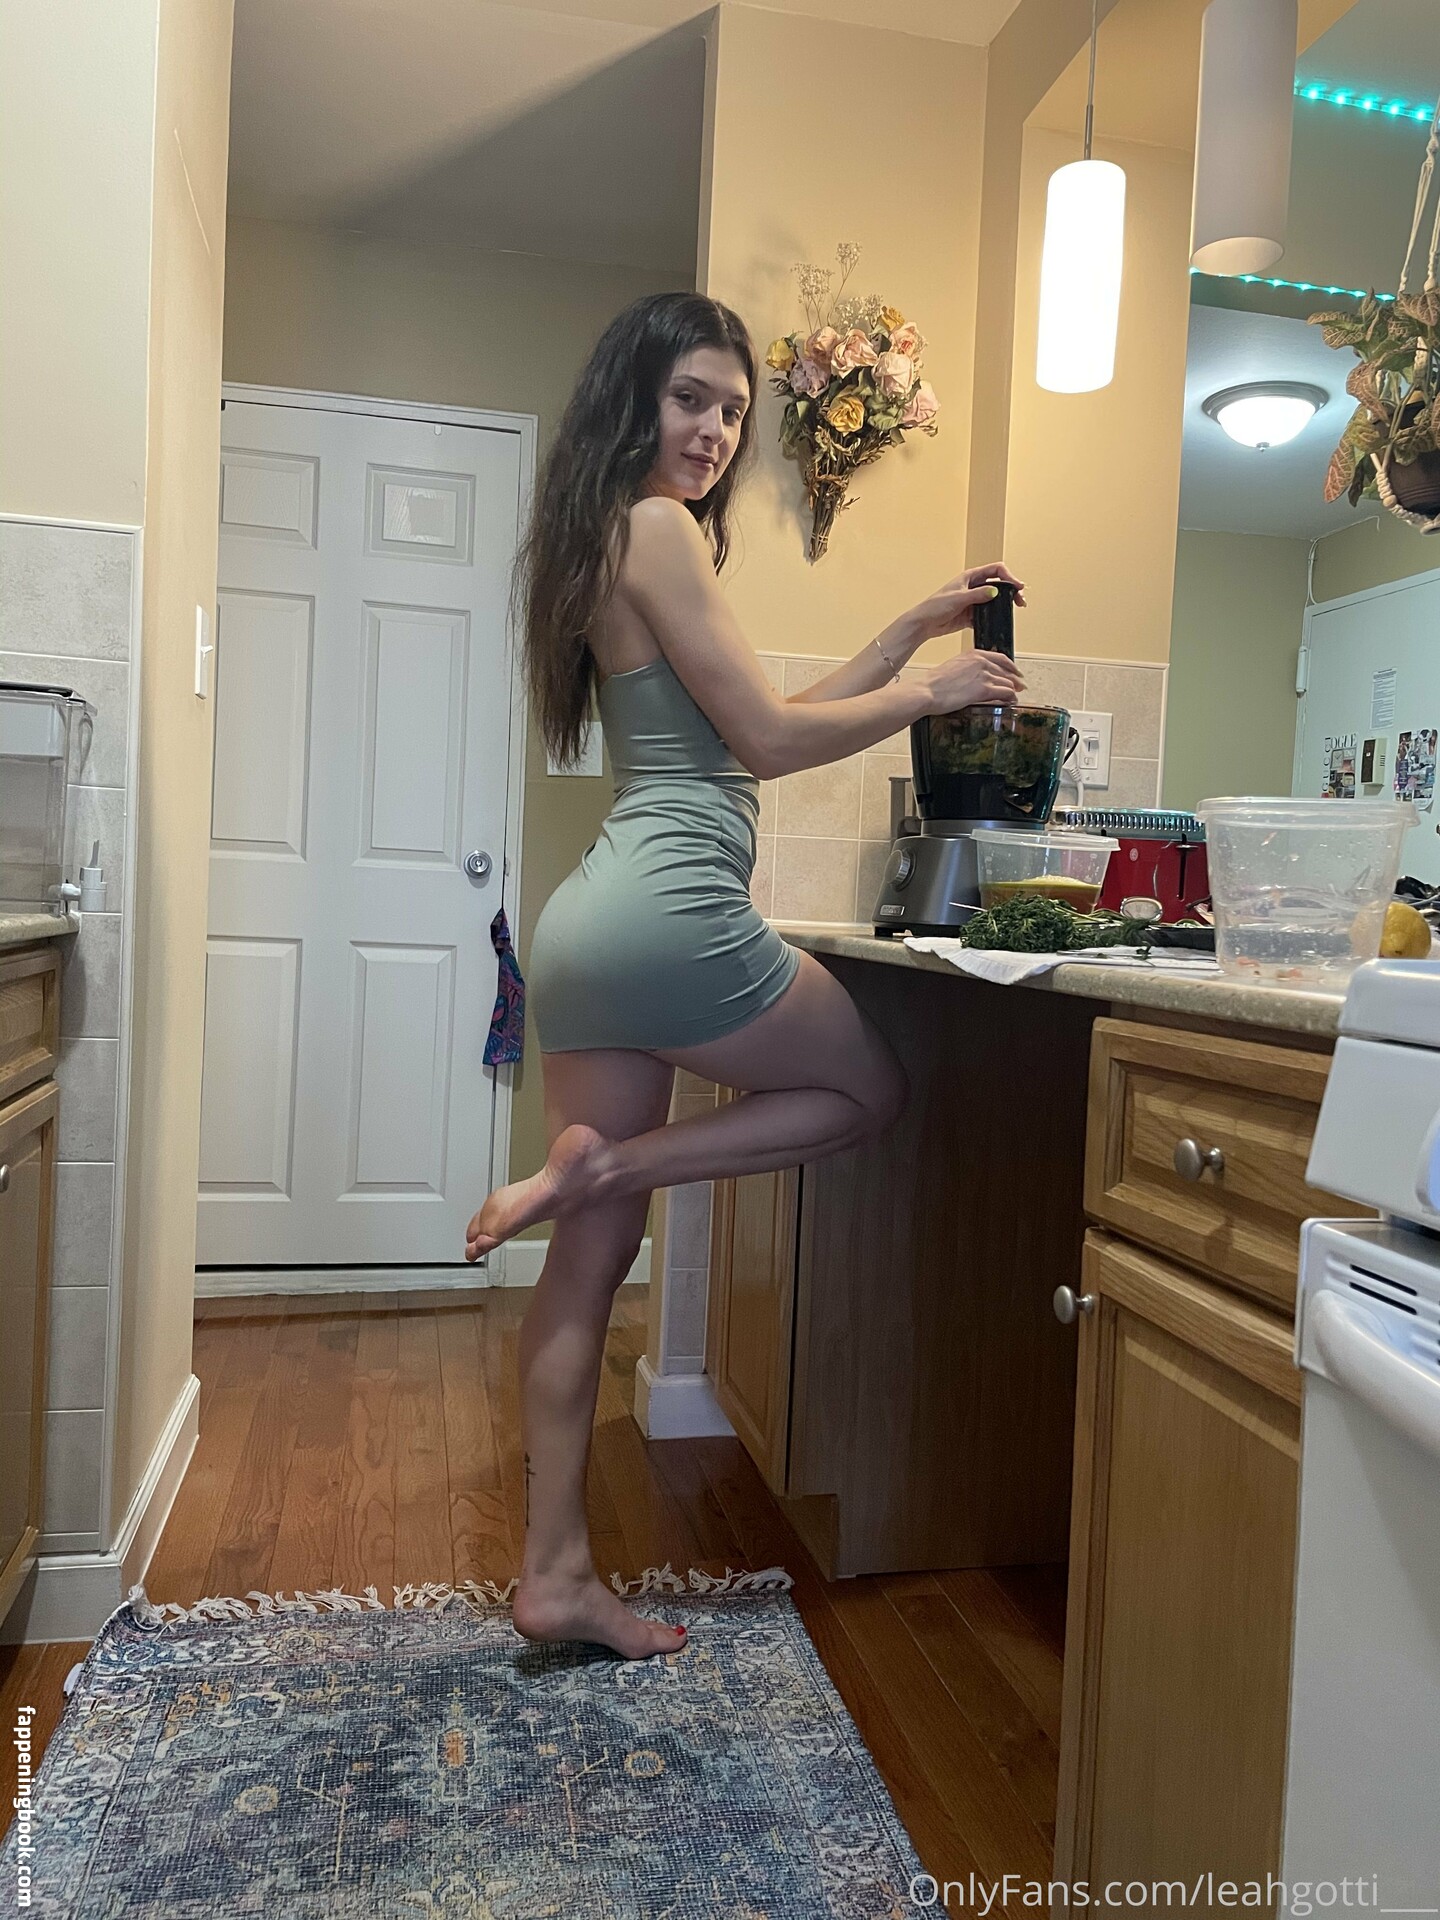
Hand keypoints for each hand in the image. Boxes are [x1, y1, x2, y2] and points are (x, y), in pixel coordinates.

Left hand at [909, 561, 1026, 642]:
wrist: (924, 624)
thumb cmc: (935, 606)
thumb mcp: (959, 598)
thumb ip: (978, 595)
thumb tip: (995, 591)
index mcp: (970, 577)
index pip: (996, 570)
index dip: (1009, 576)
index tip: (1017, 586)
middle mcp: (973, 587)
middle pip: (999, 585)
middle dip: (1011, 591)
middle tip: (1020, 601)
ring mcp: (973, 601)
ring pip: (994, 600)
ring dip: (1004, 605)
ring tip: (1013, 610)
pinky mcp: (971, 614)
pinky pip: (987, 614)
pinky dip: (994, 617)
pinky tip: (998, 622)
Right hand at [920, 648, 1025, 715]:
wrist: (927, 691)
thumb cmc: (934, 683)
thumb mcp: (953, 668)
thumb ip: (967, 670)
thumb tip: (974, 680)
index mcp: (973, 654)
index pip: (1000, 658)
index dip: (1011, 666)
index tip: (1015, 672)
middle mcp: (981, 662)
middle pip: (1006, 671)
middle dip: (1015, 680)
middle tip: (1020, 687)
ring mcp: (984, 675)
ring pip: (1008, 682)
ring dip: (1013, 691)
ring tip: (1015, 697)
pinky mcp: (984, 689)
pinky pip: (1005, 693)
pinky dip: (1011, 698)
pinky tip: (1011, 702)